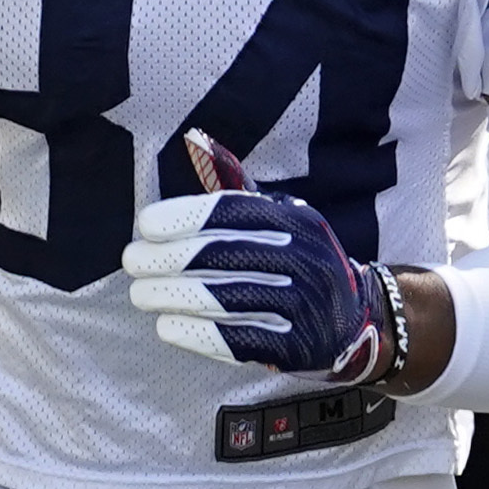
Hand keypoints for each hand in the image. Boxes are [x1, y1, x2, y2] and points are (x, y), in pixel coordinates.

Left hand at [125, 133, 396, 383]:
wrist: (356, 320)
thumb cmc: (301, 261)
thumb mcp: (283, 218)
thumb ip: (238, 189)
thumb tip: (195, 141)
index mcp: (297, 220)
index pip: (233, 212)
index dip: (184, 217)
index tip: (145, 225)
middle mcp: (303, 258)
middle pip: (222, 255)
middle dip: (167, 259)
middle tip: (132, 262)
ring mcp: (303, 305)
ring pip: (225, 298)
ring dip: (173, 296)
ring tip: (140, 295)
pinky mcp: (297, 347)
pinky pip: (239, 340)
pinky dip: (197, 333)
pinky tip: (167, 327)